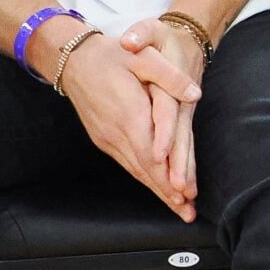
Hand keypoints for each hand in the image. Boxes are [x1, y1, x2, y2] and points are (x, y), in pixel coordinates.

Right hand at [55, 25, 203, 218]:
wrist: (74, 60)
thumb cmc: (111, 56)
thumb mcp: (143, 57)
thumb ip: (169, 76)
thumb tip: (194, 94)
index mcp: (130, 114)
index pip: (152, 153)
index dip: (169, 175)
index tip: (184, 193)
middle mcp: (117, 132)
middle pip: (145, 169)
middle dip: (167, 193)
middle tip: (186, 213)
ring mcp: (108, 138)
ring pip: (135, 170)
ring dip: (156, 189)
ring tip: (177, 207)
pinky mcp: (103, 139)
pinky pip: (126, 163)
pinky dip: (143, 177)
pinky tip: (155, 186)